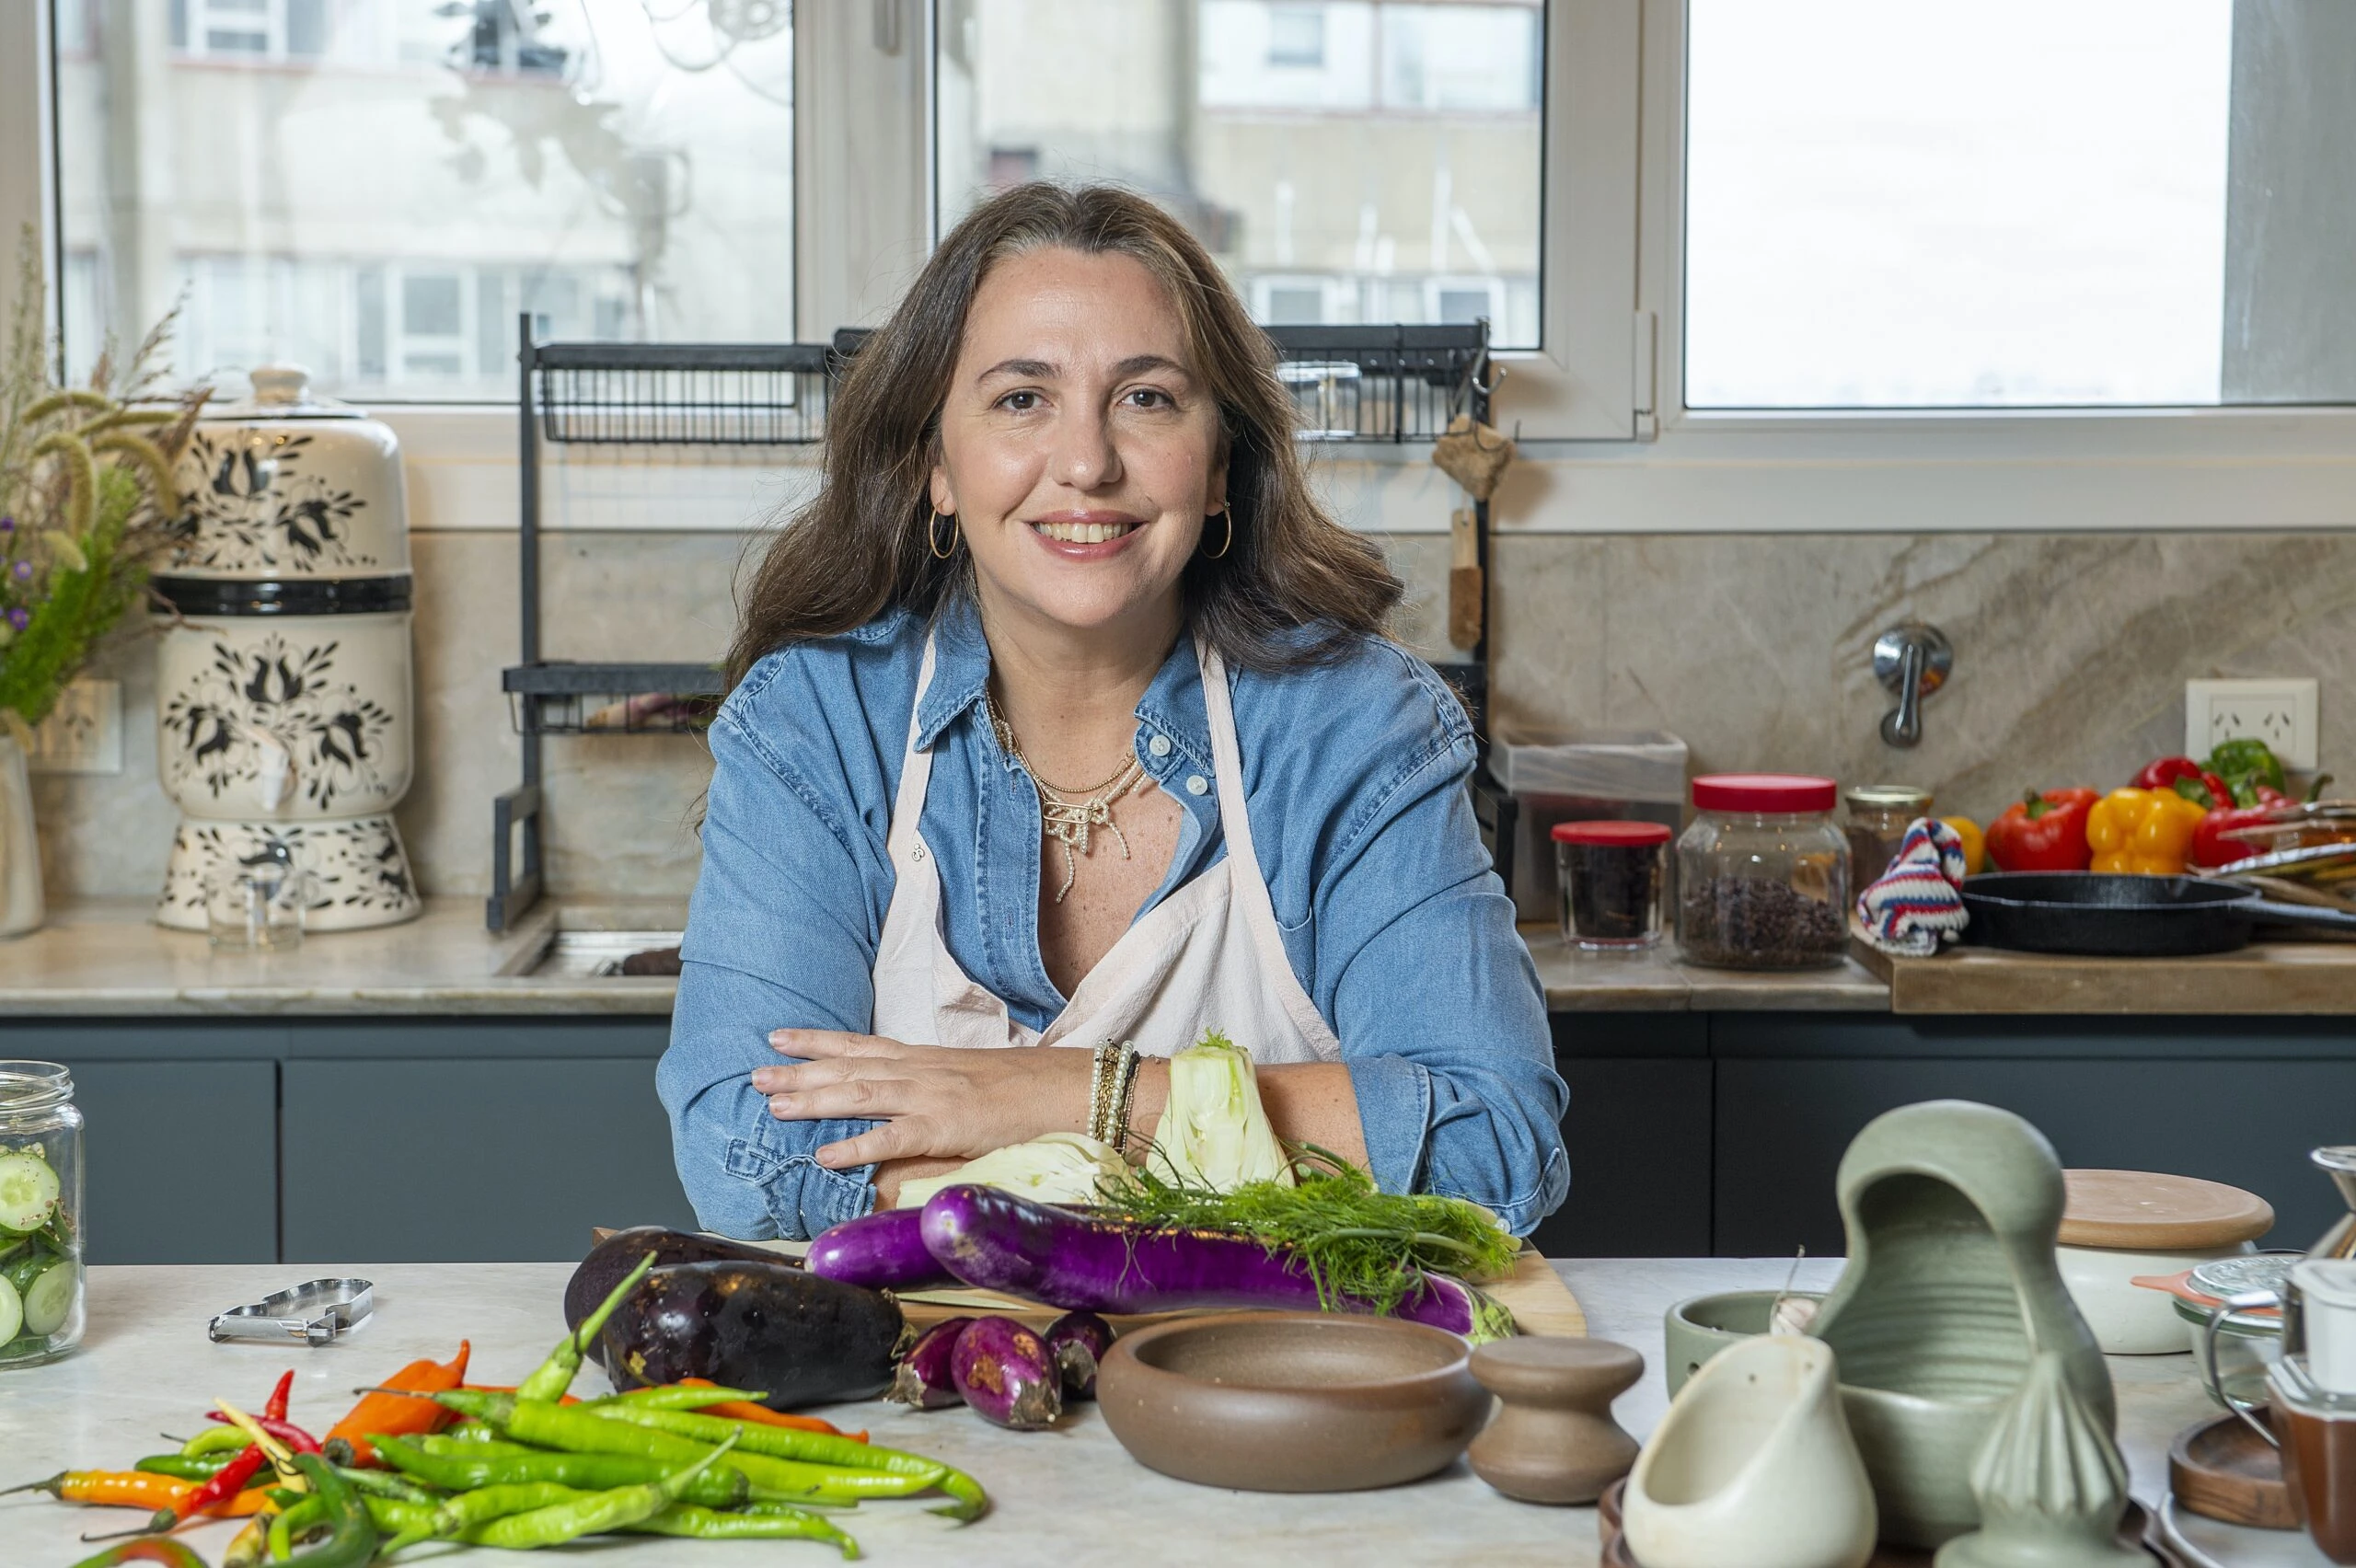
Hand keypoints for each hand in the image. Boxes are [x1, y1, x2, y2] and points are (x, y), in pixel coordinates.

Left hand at [752, 1029, 1094, 1169]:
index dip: (818, 1040)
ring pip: (860, 1093)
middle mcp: (922, 1070)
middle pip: (849, 1066)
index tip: (780, 1036)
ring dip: (814, 1099)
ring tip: (774, 1105)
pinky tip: (824, 1156)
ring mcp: (932, 1095)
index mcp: (927, 1060)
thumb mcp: (972, 1081)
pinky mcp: (947, 1126)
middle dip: (799, 1070)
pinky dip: (856, 1145)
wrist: (1068, 1089)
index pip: (862, 1044)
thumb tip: (907, 1105)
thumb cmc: (1026, 1089)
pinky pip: (892, 1137)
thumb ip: (936, 1088)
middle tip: (755, 1073)